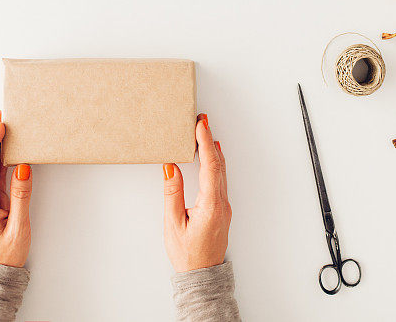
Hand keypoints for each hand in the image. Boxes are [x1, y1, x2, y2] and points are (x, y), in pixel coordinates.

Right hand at [163, 114, 231, 272]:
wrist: (203, 277)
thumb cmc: (188, 255)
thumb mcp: (173, 224)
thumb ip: (173, 194)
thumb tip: (171, 168)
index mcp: (211, 205)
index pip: (210, 166)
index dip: (205, 143)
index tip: (201, 125)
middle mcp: (222, 203)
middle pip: (218, 165)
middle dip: (210, 140)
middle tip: (202, 120)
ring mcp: (224, 206)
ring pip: (221, 171)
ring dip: (213, 151)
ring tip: (205, 132)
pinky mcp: (221, 209)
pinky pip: (220, 180)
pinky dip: (215, 164)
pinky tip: (212, 157)